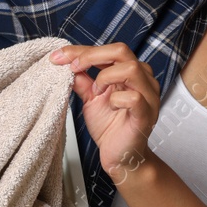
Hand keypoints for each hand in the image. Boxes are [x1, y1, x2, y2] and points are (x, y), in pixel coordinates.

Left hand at [51, 43, 158, 181]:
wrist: (120, 156)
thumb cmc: (111, 128)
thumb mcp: (90, 99)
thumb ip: (82, 80)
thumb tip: (66, 63)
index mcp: (129, 72)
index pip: (108, 50)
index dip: (81, 50)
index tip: (59, 56)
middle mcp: (142, 79)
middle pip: (121, 50)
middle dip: (92, 56)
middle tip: (73, 67)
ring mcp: (148, 95)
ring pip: (131, 68)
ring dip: (106, 77)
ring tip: (97, 92)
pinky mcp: (146, 113)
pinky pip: (134, 97)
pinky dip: (117, 100)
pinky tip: (112, 107)